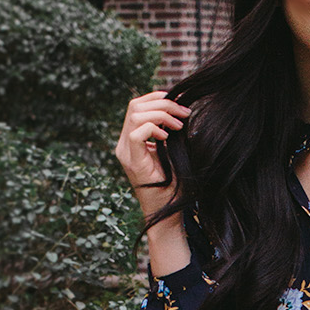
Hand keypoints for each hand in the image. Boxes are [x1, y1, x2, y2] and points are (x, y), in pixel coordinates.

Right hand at [114, 91, 191, 219]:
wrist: (168, 211)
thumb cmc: (173, 183)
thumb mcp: (173, 149)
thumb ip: (170, 129)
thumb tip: (181, 107)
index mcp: (131, 138)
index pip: (137, 105)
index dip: (158, 97)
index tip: (181, 102)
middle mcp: (124, 144)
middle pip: (135, 105)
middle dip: (163, 103)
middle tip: (185, 113)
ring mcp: (125, 152)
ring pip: (135, 115)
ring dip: (161, 114)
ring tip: (179, 126)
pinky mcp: (132, 162)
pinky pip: (135, 134)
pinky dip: (153, 129)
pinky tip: (167, 137)